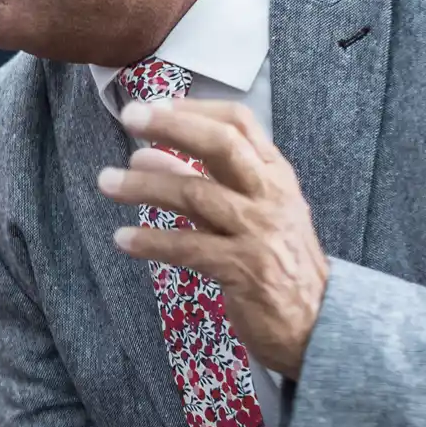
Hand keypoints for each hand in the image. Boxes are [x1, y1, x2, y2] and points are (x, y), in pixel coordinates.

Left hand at [98, 98, 328, 378]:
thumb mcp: (251, 210)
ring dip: (145, 185)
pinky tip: (123, 239)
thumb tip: (146, 153)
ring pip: (196, 195)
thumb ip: (203, 180)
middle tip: (130, 117)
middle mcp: (270, 196)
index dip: (194, 109)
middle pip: (222, 147)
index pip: (239, 124)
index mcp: (275, 175)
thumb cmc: (277, 259)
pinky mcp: (244, 269)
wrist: (319, 322)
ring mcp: (259, 232)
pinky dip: (151, 241)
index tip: (154, 104)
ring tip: (105, 181)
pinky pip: (188, 248)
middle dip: (172, 127)